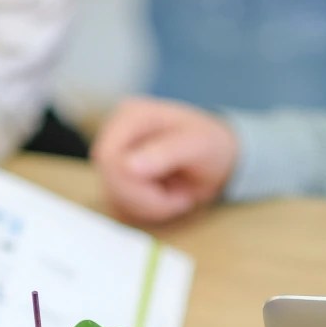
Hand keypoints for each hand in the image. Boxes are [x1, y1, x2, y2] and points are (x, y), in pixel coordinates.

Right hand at [91, 98, 239, 224]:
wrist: (216, 159)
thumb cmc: (210, 145)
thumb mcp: (197, 145)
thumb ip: (164, 153)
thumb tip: (127, 166)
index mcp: (131, 116)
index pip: (108, 157)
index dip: (135, 183)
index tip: (173, 190)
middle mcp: (115, 135)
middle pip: (110, 181)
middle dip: (146, 199)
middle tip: (179, 197)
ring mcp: (114, 159)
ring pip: (114, 197)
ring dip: (149, 206)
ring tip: (175, 194)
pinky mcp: (116, 179)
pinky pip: (119, 206)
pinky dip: (146, 210)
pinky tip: (164, 197)